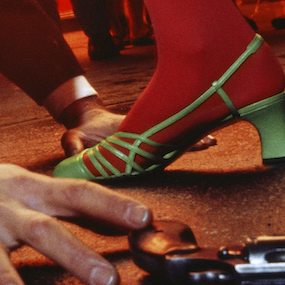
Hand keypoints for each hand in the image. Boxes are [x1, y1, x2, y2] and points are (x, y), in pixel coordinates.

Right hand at [0, 162, 149, 284]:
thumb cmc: (4, 192)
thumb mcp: (41, 190)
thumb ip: (82, 209)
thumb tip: (138, 222)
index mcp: (34, 192)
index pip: (77, 194)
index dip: (109, 205)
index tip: (143, 218)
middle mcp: (8, 210)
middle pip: (43, 231)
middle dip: (75, 256)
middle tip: (109, 281)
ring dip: (4, 277)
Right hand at [61, 102, 215, 157]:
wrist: (87, 122)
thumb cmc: (81, 134)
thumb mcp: (73, 138)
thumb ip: (73, 146)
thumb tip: (73, 152)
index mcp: (126, 159)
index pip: (147, 161)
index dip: (163, 158)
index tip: (177, 156)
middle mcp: (140, 155)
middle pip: (166, 153)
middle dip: (186, 147)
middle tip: (208, 142)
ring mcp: (145, 145)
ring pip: (171, 144)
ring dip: (190, 141)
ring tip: (211, 138)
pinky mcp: (147, 133)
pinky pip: (167, 132)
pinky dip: (184, 133)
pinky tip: (204, 133)